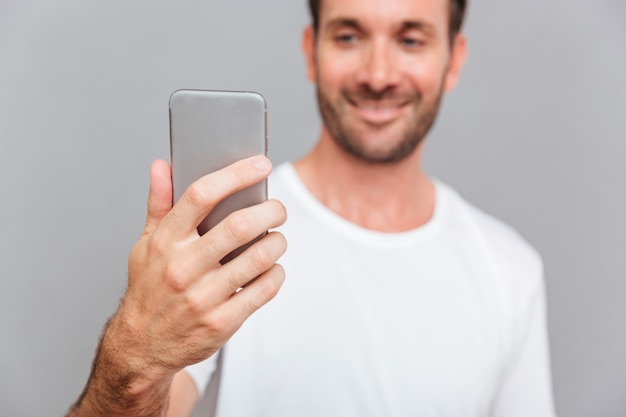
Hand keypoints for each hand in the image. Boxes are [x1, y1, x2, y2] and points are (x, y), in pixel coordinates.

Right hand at [110, 155, 286, 385]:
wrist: (140, 347)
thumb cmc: (148, 289)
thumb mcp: (145, 244)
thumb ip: (159, 204)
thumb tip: (162, 166)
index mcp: (165, 242)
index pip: (201, 194)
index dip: (236, 174)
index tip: (260, 165)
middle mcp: (183, 267)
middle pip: (239, 226)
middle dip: (271, 211)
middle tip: (277, 209)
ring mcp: (202, 297)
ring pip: (259, 258)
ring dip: (277, 242)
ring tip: (276, 239)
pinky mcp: (221, 323)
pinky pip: (264, 290)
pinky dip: (277, 274)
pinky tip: (272, 269)